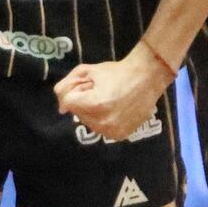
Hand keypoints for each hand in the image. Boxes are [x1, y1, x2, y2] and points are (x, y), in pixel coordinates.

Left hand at [54, 48, 170, 144]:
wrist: (147, 78)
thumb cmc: (116, 72)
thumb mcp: (87, 71)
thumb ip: (67, 85)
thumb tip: (61, 108)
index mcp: (94, 104)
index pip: (68, 102)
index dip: (74, 91)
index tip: (87, 85)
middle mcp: (103, 122)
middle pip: (77, 113)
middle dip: (83, 102)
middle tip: (99, 91)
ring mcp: (113, 131)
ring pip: (88, 122)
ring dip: (91, 112)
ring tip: (107, 99)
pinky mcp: (120, 135)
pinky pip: (102, 129)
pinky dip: (103, 119)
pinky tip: (114, 108)